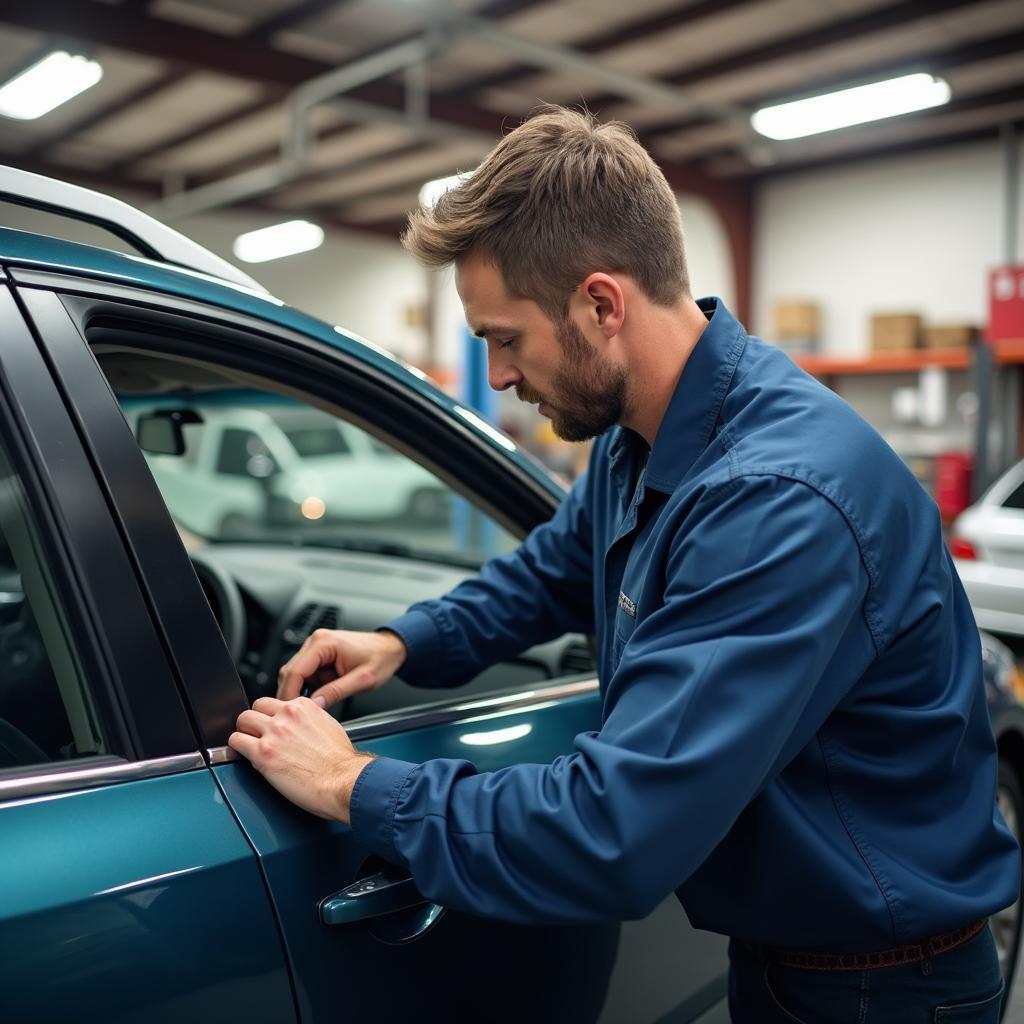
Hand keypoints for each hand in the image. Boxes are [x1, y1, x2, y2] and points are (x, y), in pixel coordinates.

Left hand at [228, 696, 372, 822]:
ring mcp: (273, 732)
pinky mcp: (262, 753)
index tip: (272, 727)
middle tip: (258, 735)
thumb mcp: (329, 727)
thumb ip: (310, 721)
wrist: (343, 780)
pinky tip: (242, 755)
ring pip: (243, 720)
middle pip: (255, 707)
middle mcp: (287, 715)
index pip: (274, 703)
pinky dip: (235, 748)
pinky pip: (236, 741)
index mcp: (303, 706)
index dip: (271, 717)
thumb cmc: (340, 762)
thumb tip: (302, 726)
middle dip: (255, 721)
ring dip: (244, 733)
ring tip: (248, 745)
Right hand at [277, 628, 406, 708]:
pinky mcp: (319, 656)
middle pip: (290, 673)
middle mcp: (315, 642)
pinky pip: (306, 674)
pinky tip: (320, 697)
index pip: (294, 672)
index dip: (289, 695)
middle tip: (298, 716)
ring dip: (302, 691)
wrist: (391, 648)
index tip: (290, 713)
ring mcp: (316, 648)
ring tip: (314, 707)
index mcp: (323, 643)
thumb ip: (336, 692)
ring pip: (296, 675)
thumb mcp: (362, 680)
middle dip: (292, 695)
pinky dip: (310, 688)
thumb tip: (315, 705)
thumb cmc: (381, 658)